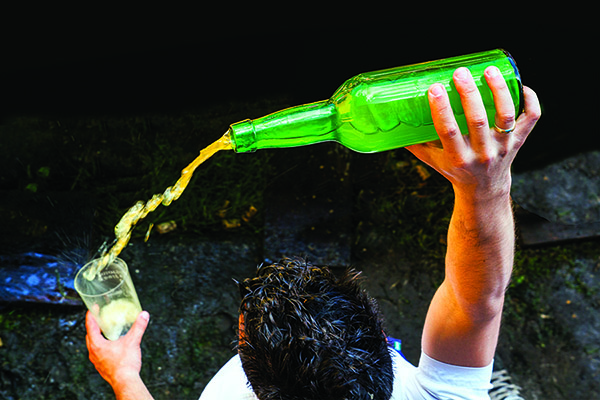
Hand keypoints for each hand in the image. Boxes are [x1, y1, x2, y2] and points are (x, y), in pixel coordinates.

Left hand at [85, 310, 149, 386]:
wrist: (125, 382)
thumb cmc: (125, 364)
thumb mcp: (133, 341)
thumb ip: (138, 327)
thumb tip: (144, 315)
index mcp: (96, 345)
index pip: (90, 326)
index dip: (91, 315)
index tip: (93, 308)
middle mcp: (93, 353)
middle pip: (90, 335)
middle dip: (94, 326)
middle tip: (100, 318)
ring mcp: (96, 361)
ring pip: (93, 345)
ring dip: (98, 337)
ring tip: (106, 332)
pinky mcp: (101, 367)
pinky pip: (98, 353)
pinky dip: (102, 346)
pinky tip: (111, 347)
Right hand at [406, 66, 540, 199]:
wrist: (484, 190)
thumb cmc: (454, 170)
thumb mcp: (433, 161)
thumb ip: (415, 143)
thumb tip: (394, 121)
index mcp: (458, 159)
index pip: (449, 132)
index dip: (441, 109)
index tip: (435, 88)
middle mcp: (482, 153)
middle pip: (478, 120)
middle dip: (469, 94)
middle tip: (460, 73)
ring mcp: (503, 147)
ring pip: (505, 116)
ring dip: (499, 91)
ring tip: (489, 70)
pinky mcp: (519, 141)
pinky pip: (531, 118)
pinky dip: (530, 100)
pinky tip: (521, 85)